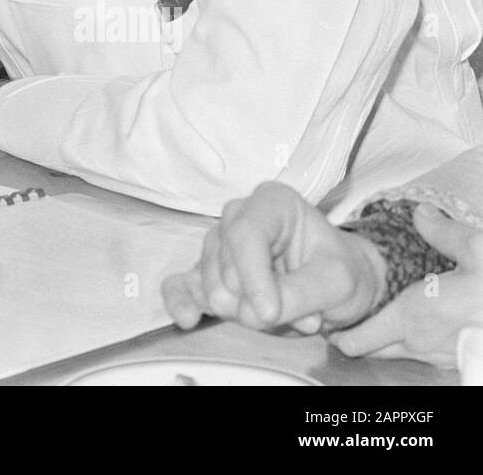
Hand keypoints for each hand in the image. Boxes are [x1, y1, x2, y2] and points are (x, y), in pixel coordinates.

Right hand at [161, 181, 386, 333]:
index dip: (253, 275)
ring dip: (247, 313)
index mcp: (271, 203)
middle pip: (227, 265)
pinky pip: (180, 285)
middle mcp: (237, 216)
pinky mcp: (206, 273)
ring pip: (211, 284)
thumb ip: (300, 293)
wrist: (337, 288)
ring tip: (285, 314)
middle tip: (301, 315)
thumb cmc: (340, 273)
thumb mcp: (337, 282)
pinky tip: (188, 319)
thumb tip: (255, 313)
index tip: (271, 313)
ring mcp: (217, 244)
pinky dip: (182, 302)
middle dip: (259, 301)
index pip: (246, 233)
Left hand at [330, 205, 482, 367]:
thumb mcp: (476, 248)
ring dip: (387, 341)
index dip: (340, 332)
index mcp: (414, 318)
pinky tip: (422, 327)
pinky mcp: (468, 363)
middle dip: (357, 338)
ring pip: (403, 356)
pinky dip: (416, 344)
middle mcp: (425, 345)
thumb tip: (422, 214)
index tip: (327, 319)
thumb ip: (442, 233)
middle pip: (376, 352)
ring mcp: (447, 359)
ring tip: (377, 319)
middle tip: (343, 317)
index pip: (360, 340)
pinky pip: (429, 358)